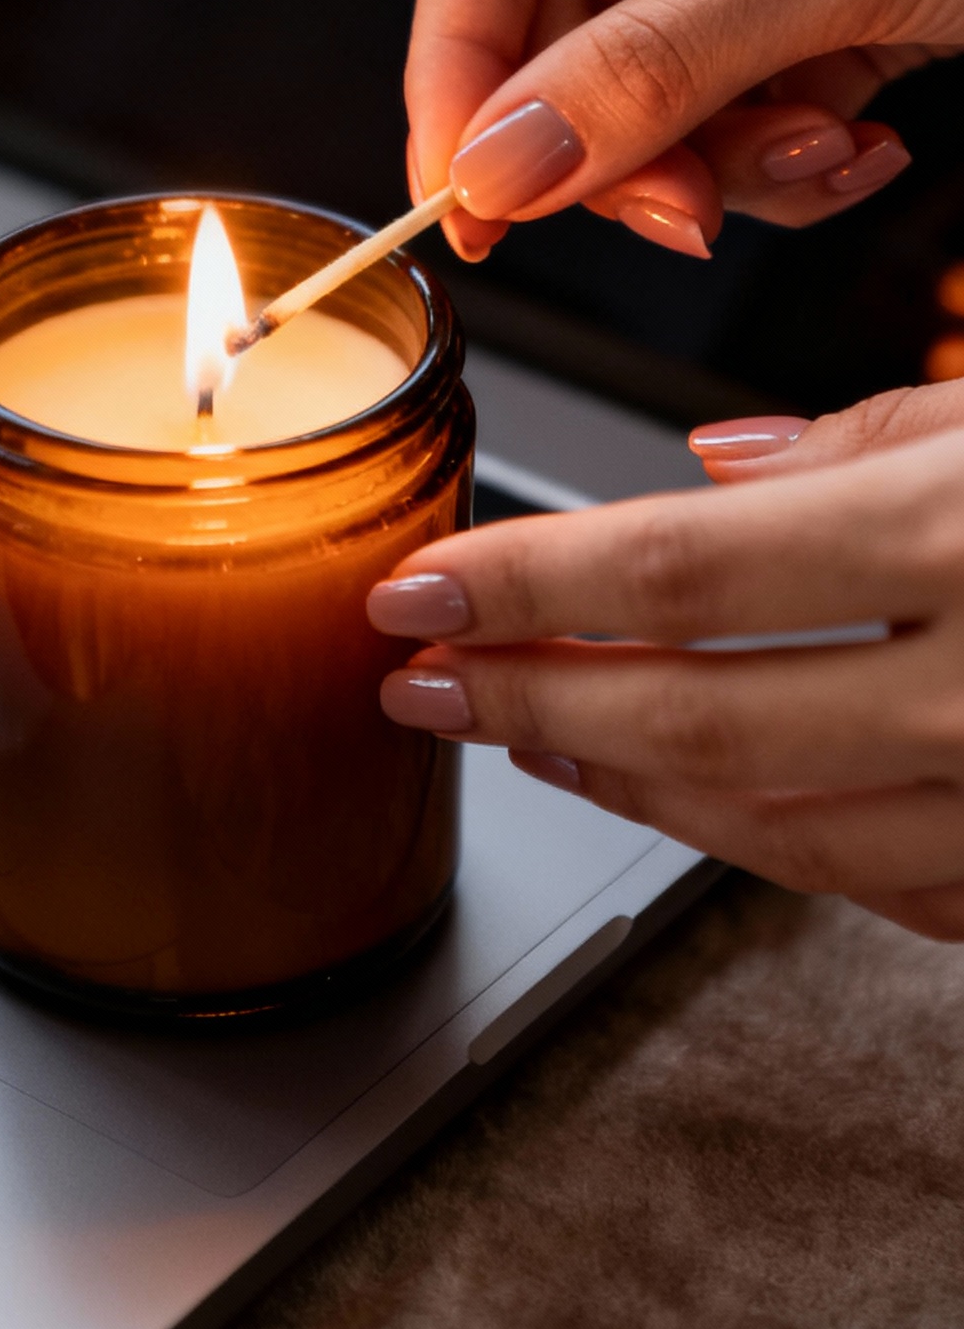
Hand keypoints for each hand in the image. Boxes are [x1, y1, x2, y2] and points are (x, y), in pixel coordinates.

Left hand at [367, 379, 963, 938]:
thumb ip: (874, 435)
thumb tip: (720, 468)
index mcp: (954, 534)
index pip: (684, 570)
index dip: (525, 588)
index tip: (418, 593)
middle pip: (701, 719)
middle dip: (533, 701)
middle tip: (425, 685)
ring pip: (782, 833)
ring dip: (631, 787)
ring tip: (535, 736)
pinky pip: (888, 894)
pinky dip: (773, 848)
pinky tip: (700, 803)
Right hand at [406, 0, 963, 259]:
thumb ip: (659, 70)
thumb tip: (502, 162)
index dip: (458, 69)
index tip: (463, 197)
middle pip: (565, 14)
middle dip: (624, 135)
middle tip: (677, 217)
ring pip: (646, 73)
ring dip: (721, 153)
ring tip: (825, 155)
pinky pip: (730, 87)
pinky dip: (783, 143)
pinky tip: (862, 139)